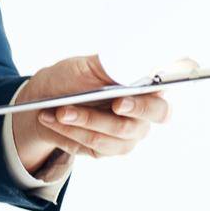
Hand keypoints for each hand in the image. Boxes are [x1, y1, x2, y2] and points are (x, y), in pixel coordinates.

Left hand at [10, 54, 169, 178]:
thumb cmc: (76, 76)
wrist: (50, 98)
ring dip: (79, 122)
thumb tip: (126, 60)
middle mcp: (143, 118)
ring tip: (58, 111)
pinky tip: (52, 119)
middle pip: (135, 127)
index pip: (159, 104)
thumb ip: (111, 64)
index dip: (143, 106)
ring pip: (106, 136)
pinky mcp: (108, 149)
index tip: (119, 102)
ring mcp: (127, 137)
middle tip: (79, 110)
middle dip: (103, 119)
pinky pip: (90, 144)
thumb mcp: (89, 65)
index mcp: (146, 92)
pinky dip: (69, 130)